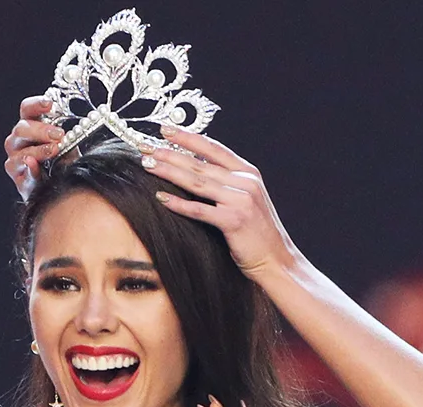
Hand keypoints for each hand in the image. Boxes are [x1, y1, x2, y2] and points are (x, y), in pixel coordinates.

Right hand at [3, 96, 64, 201]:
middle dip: (41, 130)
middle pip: (22, 128)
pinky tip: (35, 164)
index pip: (27, 110)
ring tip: (54, 150)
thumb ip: (65, 139)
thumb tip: (69, 133)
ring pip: (21, 150)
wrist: (59, 188)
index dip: (37, 104)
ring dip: (39, 150)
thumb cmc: (62, 163)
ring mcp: (15, 158)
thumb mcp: (67, 147)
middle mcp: (18, 140)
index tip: (50, 104)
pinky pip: (22, 172)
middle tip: (59, 134)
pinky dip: (30, 168)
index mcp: (30, 126)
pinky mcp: (17, 177)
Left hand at [141, 127, 300, 278]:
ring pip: (198, 182)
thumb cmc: (257, 234)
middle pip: (200, 164)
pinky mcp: (234, 220)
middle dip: (170, 153)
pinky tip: (161, 198)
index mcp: (248, 173)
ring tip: (148, 165)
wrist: (277, 260)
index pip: (213, 148)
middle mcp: (246, 182)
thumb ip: (226, 184)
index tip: (165, 129)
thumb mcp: (246, 200)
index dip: (188, 137)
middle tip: (145, 147)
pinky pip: (200, 210)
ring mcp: (241, 200)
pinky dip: (179, 204)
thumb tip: (195, 171)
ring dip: (169, 172)